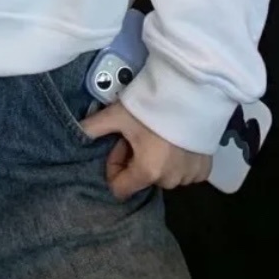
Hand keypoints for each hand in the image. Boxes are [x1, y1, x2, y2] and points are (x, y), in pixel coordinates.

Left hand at [80, 102, 211, 198]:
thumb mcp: (117, 114)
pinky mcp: (205, 170)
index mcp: (147, 172)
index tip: (121, 142)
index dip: (115, 165)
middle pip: (141, 178)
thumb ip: (92, 127)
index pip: (119, 188)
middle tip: (140, 132)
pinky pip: (184, 172)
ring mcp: (190, 177)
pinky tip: (177, 137)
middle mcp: (170, 181)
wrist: (193, 91)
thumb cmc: (152, 104)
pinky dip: (178, 159)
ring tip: (160, 132)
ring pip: (163, 175)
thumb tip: (73, 132)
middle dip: (136, 159)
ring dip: (157, 158)